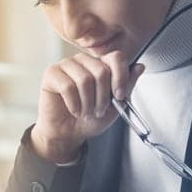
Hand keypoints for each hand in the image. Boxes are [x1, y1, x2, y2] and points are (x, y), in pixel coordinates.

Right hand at [30, 51, 145, 162]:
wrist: (69, 133)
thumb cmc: (89, 119)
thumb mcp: (115, 106)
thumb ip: (127, 86)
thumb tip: (140, 67)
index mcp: (101, 64)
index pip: (116, 57)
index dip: (121, 77)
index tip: (119, 96)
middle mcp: (84, 60)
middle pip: (101, 71)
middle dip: (102, 98)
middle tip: (97, 110)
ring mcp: (67, 65)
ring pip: (84, 79)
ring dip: (87, 103)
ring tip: (85, 111)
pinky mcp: (52, 74)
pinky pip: (67, 86)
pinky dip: (73, 104)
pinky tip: (73, 110)